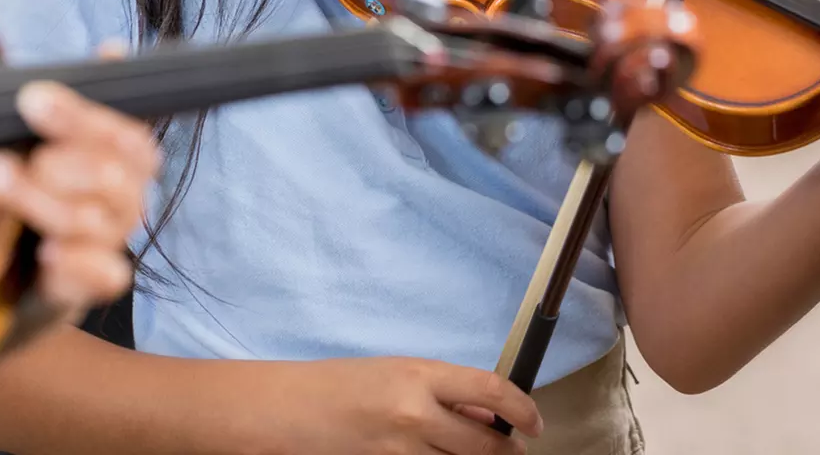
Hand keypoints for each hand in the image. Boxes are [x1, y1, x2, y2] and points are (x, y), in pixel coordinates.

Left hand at [0, 66, 158, 315]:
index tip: (31, 97)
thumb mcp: (51, 138)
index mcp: (128, 158)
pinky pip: (106, 276)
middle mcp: (128, 198)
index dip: (79, 116)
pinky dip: (78, 262)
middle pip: (111, 178)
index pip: (124, 135)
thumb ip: (83, 99)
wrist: (15, 268)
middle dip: (54, 163)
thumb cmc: (39, 185)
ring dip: (38, 201)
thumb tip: (116, 49)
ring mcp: (111, 242)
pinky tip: (45, 251)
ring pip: (93, 221)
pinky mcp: (91, 284)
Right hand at [251, 355, 543, 454]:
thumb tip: (488, 413)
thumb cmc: (340, 385)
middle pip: (484, 445)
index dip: (523, 409)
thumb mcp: (398, 373)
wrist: (284, 412)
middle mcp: (414, 417)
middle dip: (507, 451)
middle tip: (515, 451)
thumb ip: (445, 394)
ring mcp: (398, 453)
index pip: (492, 391)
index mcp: (419, 377)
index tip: (535, 423)